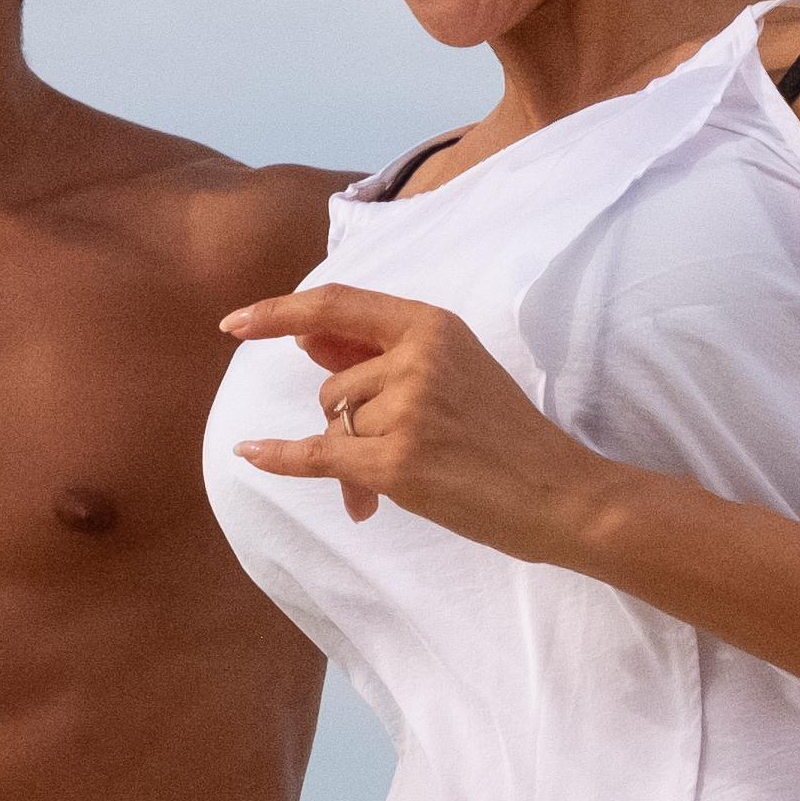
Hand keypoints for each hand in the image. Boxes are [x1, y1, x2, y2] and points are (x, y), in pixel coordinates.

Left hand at [222, 284, 614, 552]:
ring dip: (356, 458)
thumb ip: (381, 352)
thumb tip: (303, 335)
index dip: (280, 312)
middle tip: (393, 456)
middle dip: (348, 424)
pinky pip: (318, 456)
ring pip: (337, 427)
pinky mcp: (397, 461)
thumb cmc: (509, 436)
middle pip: (335, 387)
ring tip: (404, 483)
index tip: (237, 324)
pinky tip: (250, 453)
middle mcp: (415, 357)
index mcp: (432, 325)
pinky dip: (281, 458)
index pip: (336, 305)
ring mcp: (406, 409)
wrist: (562, 495)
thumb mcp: (454, 372)